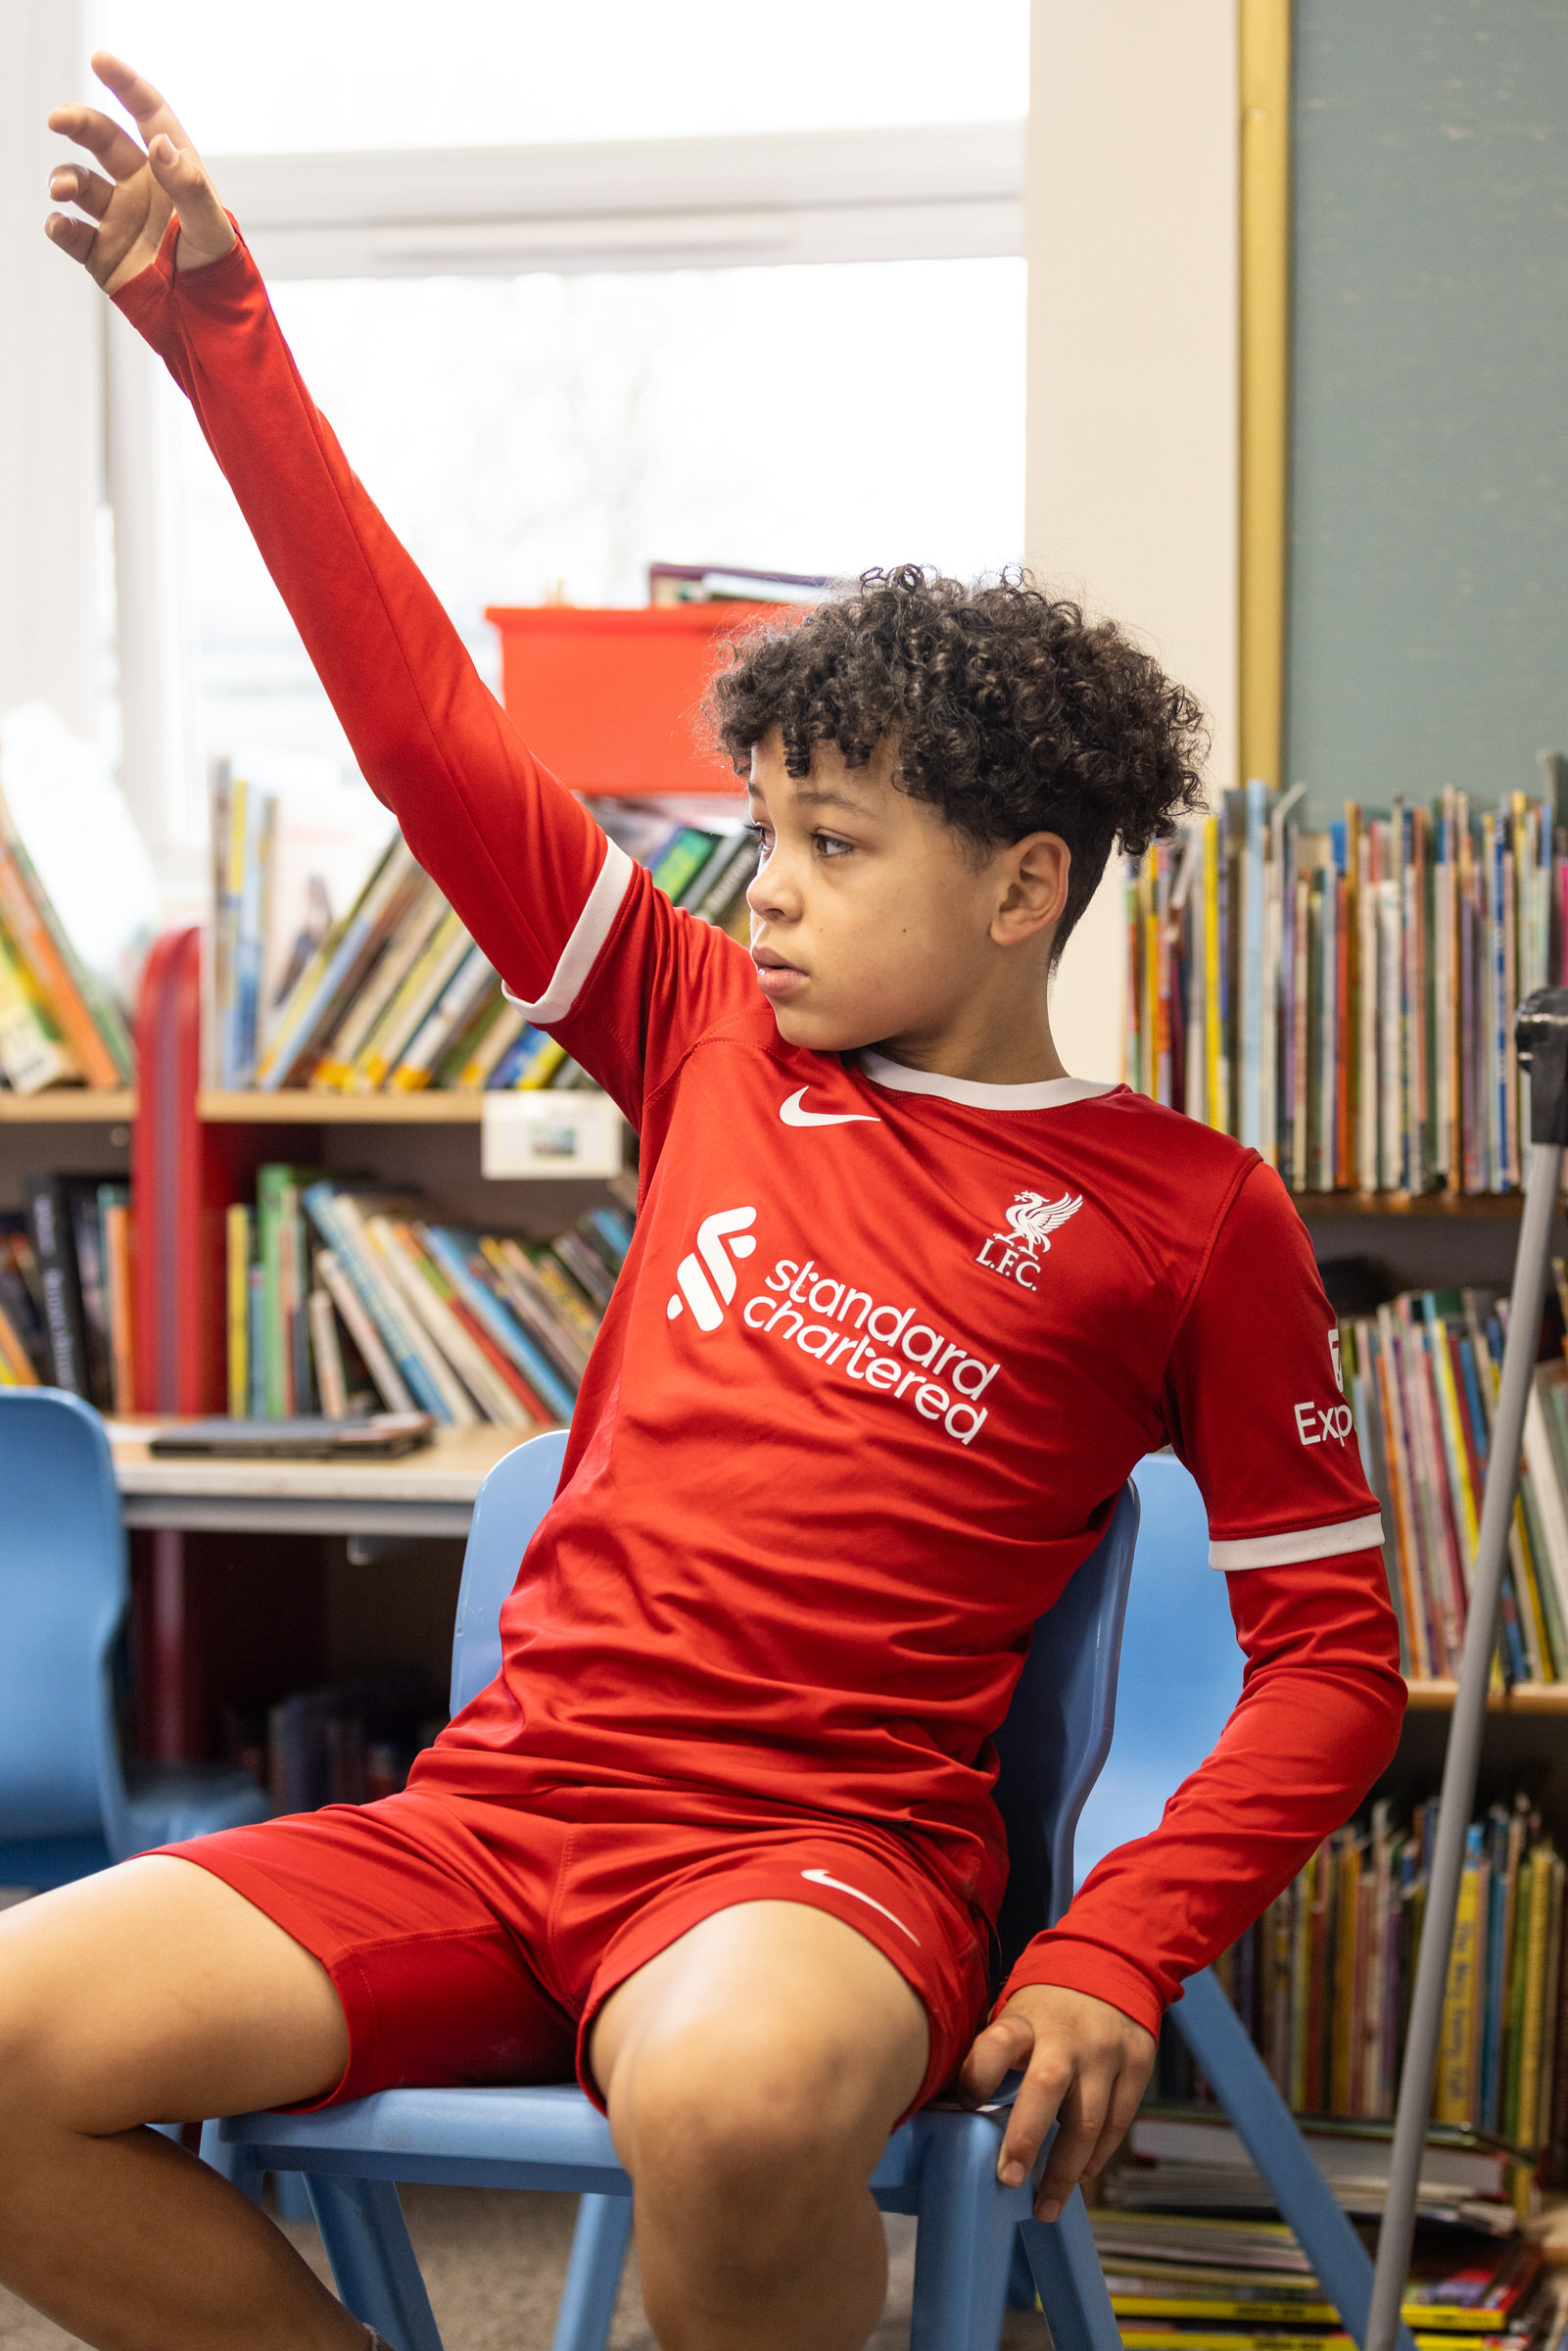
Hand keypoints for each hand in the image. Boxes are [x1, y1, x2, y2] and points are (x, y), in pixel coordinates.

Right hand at [45, 50, 233, 295]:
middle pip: (102, 139)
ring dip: (64, 179)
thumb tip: (159, 144)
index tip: (100, 61)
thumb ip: (188, 185)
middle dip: (78, 123)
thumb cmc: (218, 273)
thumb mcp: (211, 228)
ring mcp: (119, 218)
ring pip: (79, 182)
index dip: (126, 85)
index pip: (149, 115)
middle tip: (58, 118)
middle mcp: (141, 187)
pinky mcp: (101, 253)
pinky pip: (71, 232)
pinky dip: (59, 225)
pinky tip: (60, 224)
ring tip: (62, 190)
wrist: (207, 327)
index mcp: (172, 171)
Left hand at [959, 1982, 1155, 2220]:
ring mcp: (1106, 2052)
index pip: (997, 2043)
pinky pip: (1116, 2124)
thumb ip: (992, 2052)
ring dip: (1065, 2171)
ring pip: (1087, 2120)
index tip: (964, 2104)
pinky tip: (1079, 2177)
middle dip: (1026, 2138)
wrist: (1113, 1962)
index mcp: (1027, 2019)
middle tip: (1007, 2180)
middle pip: (1046, 2087)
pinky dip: (1096, 2157)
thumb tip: (947, 2104)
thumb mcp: (1014, 2011)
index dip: (977, 2075)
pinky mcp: (1137, 2066)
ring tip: (1044, 2207)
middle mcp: (1067, 2036)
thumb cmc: (1047, 2005)